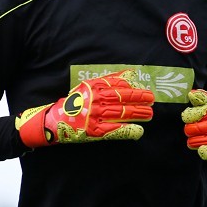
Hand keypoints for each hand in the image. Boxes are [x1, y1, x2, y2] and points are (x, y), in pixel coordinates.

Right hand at [15, 69, 153, 146]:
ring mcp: (95, 116)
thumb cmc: (73, 103)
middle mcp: (95, 100)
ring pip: (121, 113)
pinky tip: (139, 130)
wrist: (54, 121)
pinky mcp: (95, 131)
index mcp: (93, 88)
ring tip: (150, 114)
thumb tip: (129, 75)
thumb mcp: (87, 87)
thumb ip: (107, 81)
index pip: (117, 86)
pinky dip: (128, 130)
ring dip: (138, 113)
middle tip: (152, 99)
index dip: (133, 87)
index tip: (144, 88)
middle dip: (139, 98)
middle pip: (122, 98)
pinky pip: (115, 130)